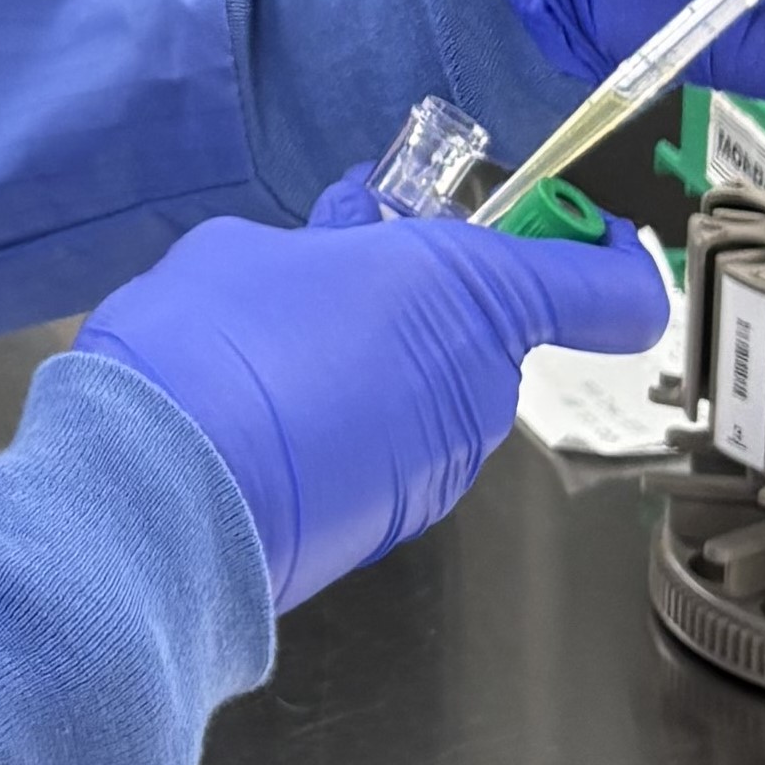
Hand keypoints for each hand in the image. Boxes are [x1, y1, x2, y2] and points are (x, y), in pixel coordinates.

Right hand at [78, 178, 668, 613]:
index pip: (606, 289)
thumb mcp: (251, 247)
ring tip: (272, 364)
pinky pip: (386, 456)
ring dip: (371, 373)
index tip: (579, 239)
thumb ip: (321, 244)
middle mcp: (476, 385)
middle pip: (480, 334)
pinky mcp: (391, 525)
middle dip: (415, 308)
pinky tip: (265, 424)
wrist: (157, 494)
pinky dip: (342, 436)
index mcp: (468, 293)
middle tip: (331, 287)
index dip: (603, 257)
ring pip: (426, 396)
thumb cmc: (212, 349)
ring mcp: (438, 464)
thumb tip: (337, 243)